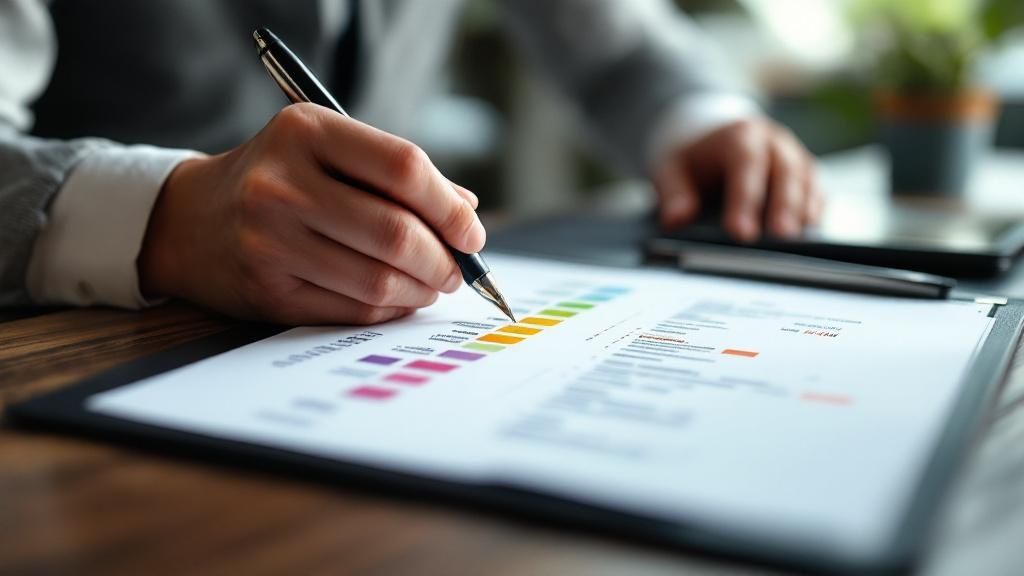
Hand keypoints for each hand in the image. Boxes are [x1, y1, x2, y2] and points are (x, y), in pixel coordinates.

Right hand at [138, 103, 484, 324]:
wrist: (187, 220)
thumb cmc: (278, 178)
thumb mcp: (327, 150)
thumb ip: (396, 173)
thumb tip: (466, 212)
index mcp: (306, 131)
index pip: (404, 168)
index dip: (450, 207)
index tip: (470, 232)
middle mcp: (282, 184)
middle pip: (397, 232)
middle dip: (443, 260)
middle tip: (455, 269)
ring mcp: (270, 241)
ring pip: (379, 280)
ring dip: (421, 290)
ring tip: (431, 284)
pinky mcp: (268, 292)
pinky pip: (353, 311)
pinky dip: (389, 309)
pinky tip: (398, 298)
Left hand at [653, 118, 821, 241]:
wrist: (713, 140)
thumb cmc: (694, 159)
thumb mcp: (671, 168)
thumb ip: (673, 192)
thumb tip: (676, 219)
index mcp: (740, 134)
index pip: (746, 162)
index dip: (745, 197)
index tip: (739, 232)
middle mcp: (774, 142)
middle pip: (786, 172)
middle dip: (784, 207)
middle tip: (781, 240)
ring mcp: (794, 158)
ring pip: (807, 182)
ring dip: (804, 213)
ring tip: (799, 245)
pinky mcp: (805, 176)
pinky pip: (816, 194)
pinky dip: (814, 215)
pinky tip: (809, 239)